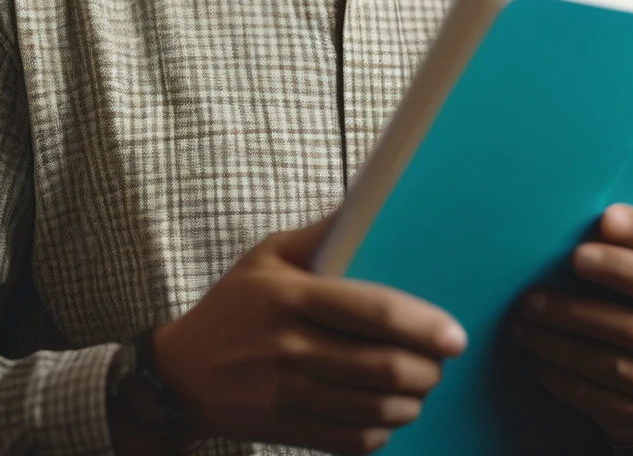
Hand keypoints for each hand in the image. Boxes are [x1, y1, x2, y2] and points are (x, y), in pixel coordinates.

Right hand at [148, 216, 466, 454]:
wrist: (178, 373)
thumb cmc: (232, 305)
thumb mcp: (266, 255)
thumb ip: (320, 232)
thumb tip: (367, 200)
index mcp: (292, 297)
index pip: (372, 312)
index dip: (422, 325)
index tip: (454, 335)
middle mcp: (291, 347)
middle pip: (380, 367)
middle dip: (426, 370)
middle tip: (441, 363)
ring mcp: (286, 393)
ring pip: (371, 408)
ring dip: (410, 402)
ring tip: (420, 387)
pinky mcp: (283, 429)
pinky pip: (348, 439)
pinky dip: (380, 431)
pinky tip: (388, 414)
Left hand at [512, 204, 632, 445]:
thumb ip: (624, 244)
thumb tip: (568, 219)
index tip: (606, 219)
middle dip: (617, 270)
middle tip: (571, 259)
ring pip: (624, 352)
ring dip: (567, 331)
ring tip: (526, 312)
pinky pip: (603, 397)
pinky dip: (562, 375)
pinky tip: (533, 355)